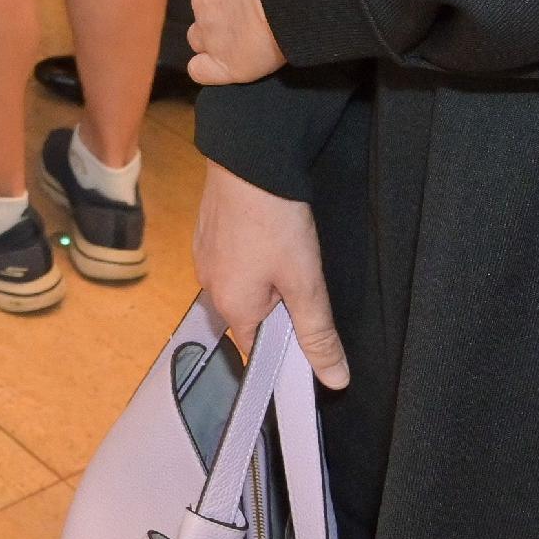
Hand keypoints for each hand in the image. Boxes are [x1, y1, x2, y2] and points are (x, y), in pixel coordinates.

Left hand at [186, 0, 288, 85]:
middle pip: (205, 8)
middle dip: (222, 12)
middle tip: (253, 14)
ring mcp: (209, 33)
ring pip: (200, 39)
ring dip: (213, 40)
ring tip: (241, 41)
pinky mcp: (224, 63)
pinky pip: (203, 71)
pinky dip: (209, 70)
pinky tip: (225, 66)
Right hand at [193, 162, 349, 386]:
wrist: (248, 159)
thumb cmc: (275, 223)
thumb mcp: (306, 283)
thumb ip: (318, 334)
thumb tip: (334, 379)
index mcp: (231, 307)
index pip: (257, 349)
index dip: (285, 346)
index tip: (309, 329)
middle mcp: (208, 286)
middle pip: (249, 316)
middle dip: (277, 308)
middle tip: (303, 281)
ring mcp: (204, 255)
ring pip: (241, 285)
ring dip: (265, 281)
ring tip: (288, 254)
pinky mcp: (206, 231)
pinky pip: (231, 258)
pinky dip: (251, 256)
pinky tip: (269, 236)